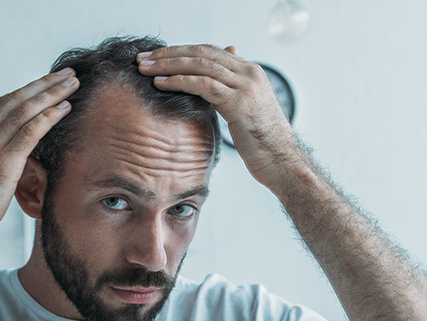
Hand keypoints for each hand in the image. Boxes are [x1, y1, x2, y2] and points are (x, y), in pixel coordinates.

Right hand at [0, 68, 79, 253]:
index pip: (3, 103)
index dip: (28, 90)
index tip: (47, 81)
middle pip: (16, 100)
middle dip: (44, 85)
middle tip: (68, 74)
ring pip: (26, 110)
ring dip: (52, 94)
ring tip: (73, 84)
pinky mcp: (4, 160)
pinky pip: (31, 131)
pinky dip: (50, 116)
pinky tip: (65, 108)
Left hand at [136, 45, 303, 191]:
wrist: (284, 163)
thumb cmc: (264, 143)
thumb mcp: (246, 111)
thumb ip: (231, 93)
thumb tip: (213, 85)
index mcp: (250, 72)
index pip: (209, 51)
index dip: (180, 52)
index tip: (157, 57)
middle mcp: (249, 73)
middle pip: (201, 53)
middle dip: (169, 54)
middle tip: (143, 58)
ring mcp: (246, 86)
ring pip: (199, 65)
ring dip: (168, 65)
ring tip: (145, 69)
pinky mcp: (240, 102)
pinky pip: (203, 85)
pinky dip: (178, 81)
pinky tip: (160, 84)